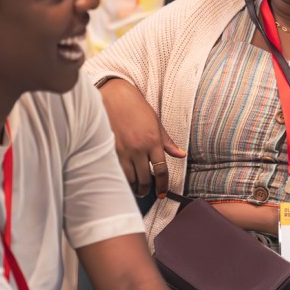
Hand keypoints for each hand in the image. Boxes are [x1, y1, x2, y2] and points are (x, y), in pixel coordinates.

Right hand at [99, 79, 185, 197]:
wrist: (115, 96)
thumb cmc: (137, 108)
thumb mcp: (156, 123)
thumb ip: (167, 142)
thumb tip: (181, 154)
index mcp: (153, 142)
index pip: (161, 171)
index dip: (162, 186)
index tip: (161, 194)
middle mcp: (138, 148)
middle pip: (144, 179)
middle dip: (146, 189)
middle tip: (145, 192)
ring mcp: (122, 150)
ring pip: (129, 179)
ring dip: (132, 187)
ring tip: (134, 189)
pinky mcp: (108, 149)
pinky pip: (115, 171)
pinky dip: (119, 178)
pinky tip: (121, 180)